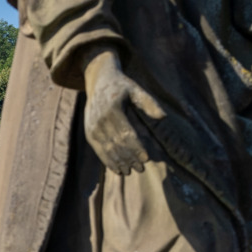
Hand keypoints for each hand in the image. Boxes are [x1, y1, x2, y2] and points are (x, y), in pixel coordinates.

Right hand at [83, 51, 158, 175]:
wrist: (98, 81)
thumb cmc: (122, 86)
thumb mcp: (136, 90)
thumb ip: (149, 103)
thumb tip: (163, 117)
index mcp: (113, 109)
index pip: (126, 134)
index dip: (137, 148)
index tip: (146, 159)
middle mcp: (100, 120)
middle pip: (117, 145)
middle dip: (129, 158)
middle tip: (141, 168)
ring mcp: (92, 127)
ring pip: (107, 150)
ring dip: (119, 162)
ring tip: (130, 171)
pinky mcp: (89, 133)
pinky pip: (99, 150)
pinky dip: (108, 161)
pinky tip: (117, 169)